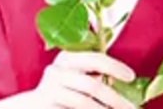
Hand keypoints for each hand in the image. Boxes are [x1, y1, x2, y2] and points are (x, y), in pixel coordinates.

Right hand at [0, 51, 138, 108]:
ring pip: (84, 103)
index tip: (131, 76)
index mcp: (67, 58)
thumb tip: (127, 78)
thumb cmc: (63, 89)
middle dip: (116, 100)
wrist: (32, 106)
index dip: (114, 67)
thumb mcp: (75, 73)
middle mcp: (57, 71)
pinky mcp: (47, 105)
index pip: (94, 58)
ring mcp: (51, 90)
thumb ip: (94, 71)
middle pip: (92, 86)